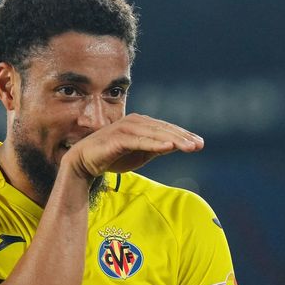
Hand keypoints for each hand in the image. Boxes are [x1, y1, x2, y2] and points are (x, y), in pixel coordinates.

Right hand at [63, 114, 203, 179]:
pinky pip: (140, 141)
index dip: (183, 136)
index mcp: (142, 124)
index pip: (167, 129)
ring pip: (155, 134)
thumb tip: (175, 146)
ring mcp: (126, 128)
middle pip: (164, 130)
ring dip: (173, 140)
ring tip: (189, 147)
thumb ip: (156, 148)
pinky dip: (155, 144)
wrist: (85, 162)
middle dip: (183, 137)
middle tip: (199, 145)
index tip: (199, 144)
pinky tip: (169, 148)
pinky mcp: (117, 138)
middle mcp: (135, 122)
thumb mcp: (140, 154)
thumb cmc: (113, 157)